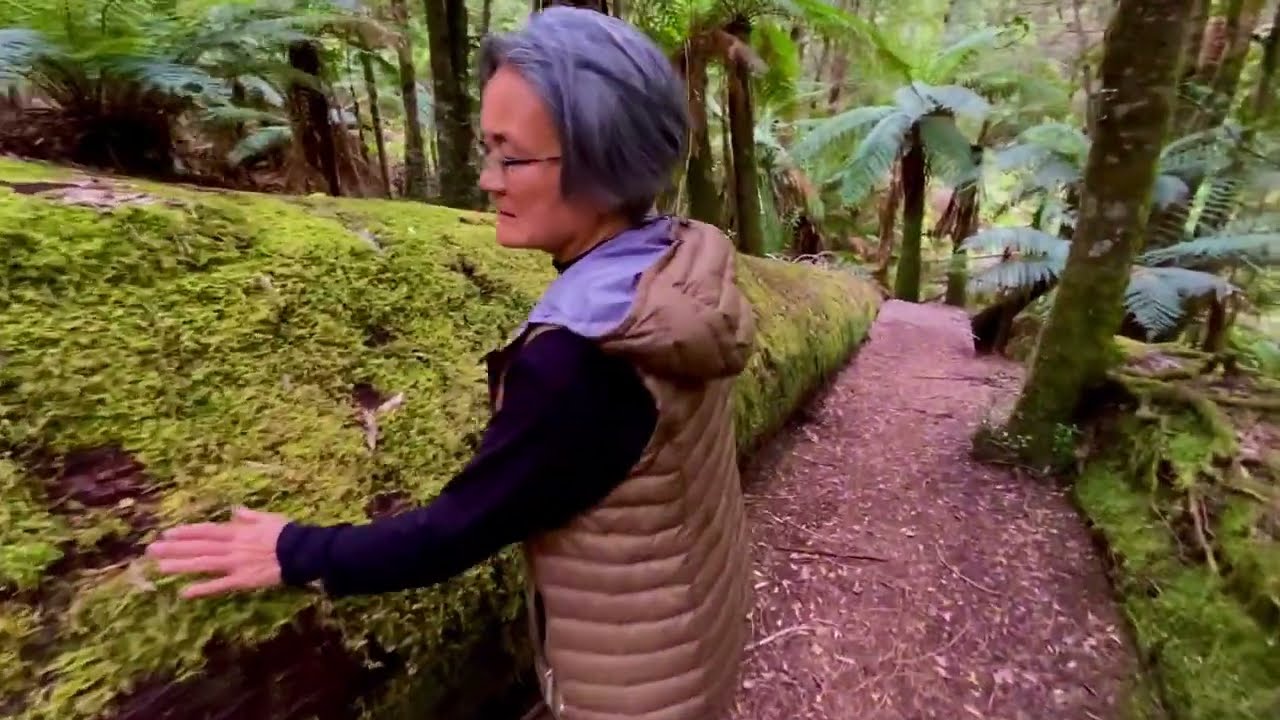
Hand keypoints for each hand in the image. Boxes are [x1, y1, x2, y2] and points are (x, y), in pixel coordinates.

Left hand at [146, 507, 288, 598]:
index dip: (186, 532)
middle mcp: (231, 547)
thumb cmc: (287, 534)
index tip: (167, 532)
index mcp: (237, 531)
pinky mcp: (242, 580)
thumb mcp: (268, 518)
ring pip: (203, 564)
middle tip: (151, 550)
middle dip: (174, 548)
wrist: (301, 551)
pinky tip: (185, 593)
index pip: (206, 531)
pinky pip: (219, 585)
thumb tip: (235, 509)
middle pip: (199, 547)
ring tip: (159, 568)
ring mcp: (235, 564)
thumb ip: (249, 516)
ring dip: (181, 566)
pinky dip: (203, 589)